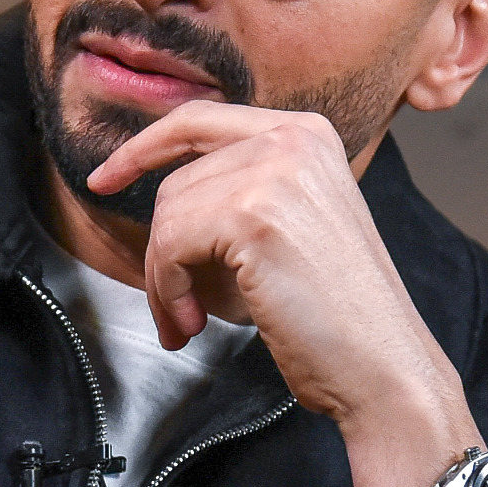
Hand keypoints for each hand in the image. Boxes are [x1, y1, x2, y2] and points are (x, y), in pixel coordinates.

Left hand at [85, 102, 464, 444]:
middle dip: (161, 252)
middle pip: (175, 182)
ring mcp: (276, 172)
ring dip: (163, 280)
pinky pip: (170, 246)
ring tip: (187, 320)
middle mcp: (294, 138)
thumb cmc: (336, 314)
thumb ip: (241, 191)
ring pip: (167, 217)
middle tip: (174, 307)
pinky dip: (169, 292)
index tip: (104, 178)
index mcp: (306, 133)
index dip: (141, 148)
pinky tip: (195, 323)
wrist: (383, 367)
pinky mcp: (254, 215)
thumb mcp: (291, 225)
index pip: (197, 120)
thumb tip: (163, 194)